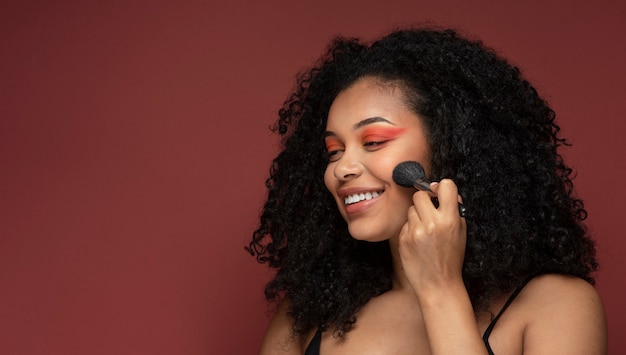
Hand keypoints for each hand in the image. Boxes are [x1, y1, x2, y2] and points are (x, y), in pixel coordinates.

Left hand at [398, 179, 466, 294]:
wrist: (438, 284)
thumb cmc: (452, 258)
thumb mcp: (461, 232)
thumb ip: (454, 209)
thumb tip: (442, 188)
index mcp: (450, 219)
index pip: (445, 186)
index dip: (441, 187)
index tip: (439, 192)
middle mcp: (432, 223)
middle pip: (420, 195)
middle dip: (424, 200)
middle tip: (429, 211)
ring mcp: (416, 231)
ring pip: (410, 209)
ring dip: (417, 216)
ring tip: (425, 231)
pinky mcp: (403, 239)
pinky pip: (405, 224)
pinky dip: (410, 229)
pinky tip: (418, 242)